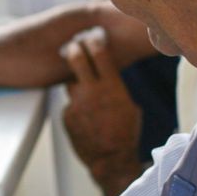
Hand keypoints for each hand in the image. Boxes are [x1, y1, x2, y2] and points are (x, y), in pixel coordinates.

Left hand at [60, 28, 143, 195]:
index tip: (93, 36)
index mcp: (112, 86)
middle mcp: (92, 91)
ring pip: (70, 83)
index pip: (100, 54)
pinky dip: (76, 110)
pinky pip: (69, 106)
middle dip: (74, 50)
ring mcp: (76, 103)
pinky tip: (86, 119)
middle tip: (74, 46)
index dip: (95, 42)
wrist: (111, 159)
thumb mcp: (129, 106)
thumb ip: (115, 90)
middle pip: (76, 59)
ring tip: (83, 90)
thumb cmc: (126, 133)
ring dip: (76, 84)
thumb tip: (107, 80)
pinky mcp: (66, 116)